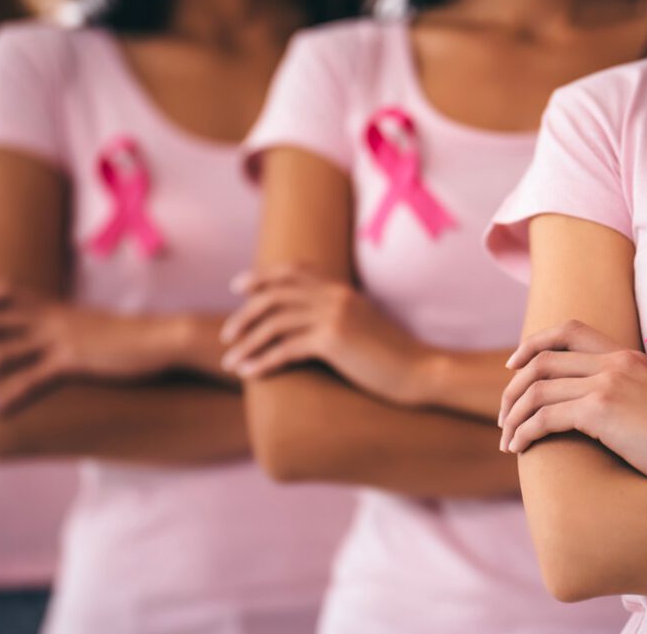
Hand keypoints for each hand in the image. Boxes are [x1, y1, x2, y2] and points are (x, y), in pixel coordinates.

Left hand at [0, 282, 184, 416]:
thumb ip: (75, 329)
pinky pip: (33, 380)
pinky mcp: (74, 362)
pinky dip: (10, 396)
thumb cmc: (137, 336)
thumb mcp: (98, 327)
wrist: (162, 338)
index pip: (9, 294)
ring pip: (4, 353)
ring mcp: (62, 340)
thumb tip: (67, 338)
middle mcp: (54, 319)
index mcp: (59, 307)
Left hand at [220, 265, 434, 404]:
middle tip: (227, 333)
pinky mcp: (333, 340)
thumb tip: (313, 324)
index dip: (261, 277)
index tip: (239, 287)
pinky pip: (285, 349)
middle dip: (245, 314)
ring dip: (247, 342)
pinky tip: (248, 373)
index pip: (293, 272)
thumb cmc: (394, 356)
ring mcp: (333, 316)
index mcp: (342, 289)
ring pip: (274, 323)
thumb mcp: (365, 325)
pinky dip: (262, 361)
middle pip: (275, 295)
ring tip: (230, 361)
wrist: (420, 370)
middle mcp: (335, 296)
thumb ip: (339, 315)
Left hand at [498, 320, 646, 488]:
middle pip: (541, 360)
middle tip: (503, 415)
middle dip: (513, 388)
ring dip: (513, 415)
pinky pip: (544, 417)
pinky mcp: (600, 411)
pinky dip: (525, 432)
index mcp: (625, 354)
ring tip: (507, 440)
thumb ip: (626, 389)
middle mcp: (612, 362)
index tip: (513, 367)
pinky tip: (519, 449)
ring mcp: (606, 383)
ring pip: (536, 389)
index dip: (532, 344)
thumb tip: (595, 406)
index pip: (568, 329)